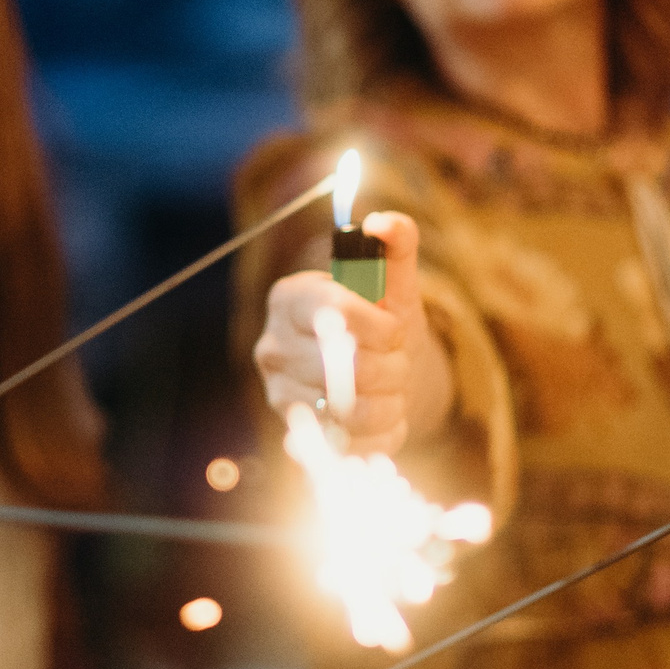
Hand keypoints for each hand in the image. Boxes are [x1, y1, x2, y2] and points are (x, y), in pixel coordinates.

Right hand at [254, 212, 443, 455]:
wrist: (381, 376)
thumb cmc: (384, 321)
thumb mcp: (395, 281)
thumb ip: (396, 243)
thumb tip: (384, 222)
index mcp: (288, 299)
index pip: (335, 314)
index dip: (381, 327)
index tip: (394, 329)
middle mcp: (272, 348)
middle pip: (350, 368)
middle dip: (393, 367)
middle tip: (397, 361)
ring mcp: (279, 397)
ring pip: (356, 412)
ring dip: (393, 402)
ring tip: (394, 389)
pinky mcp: (298, 439)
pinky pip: (355, 446)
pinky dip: (383, 434)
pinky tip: (383, 417)